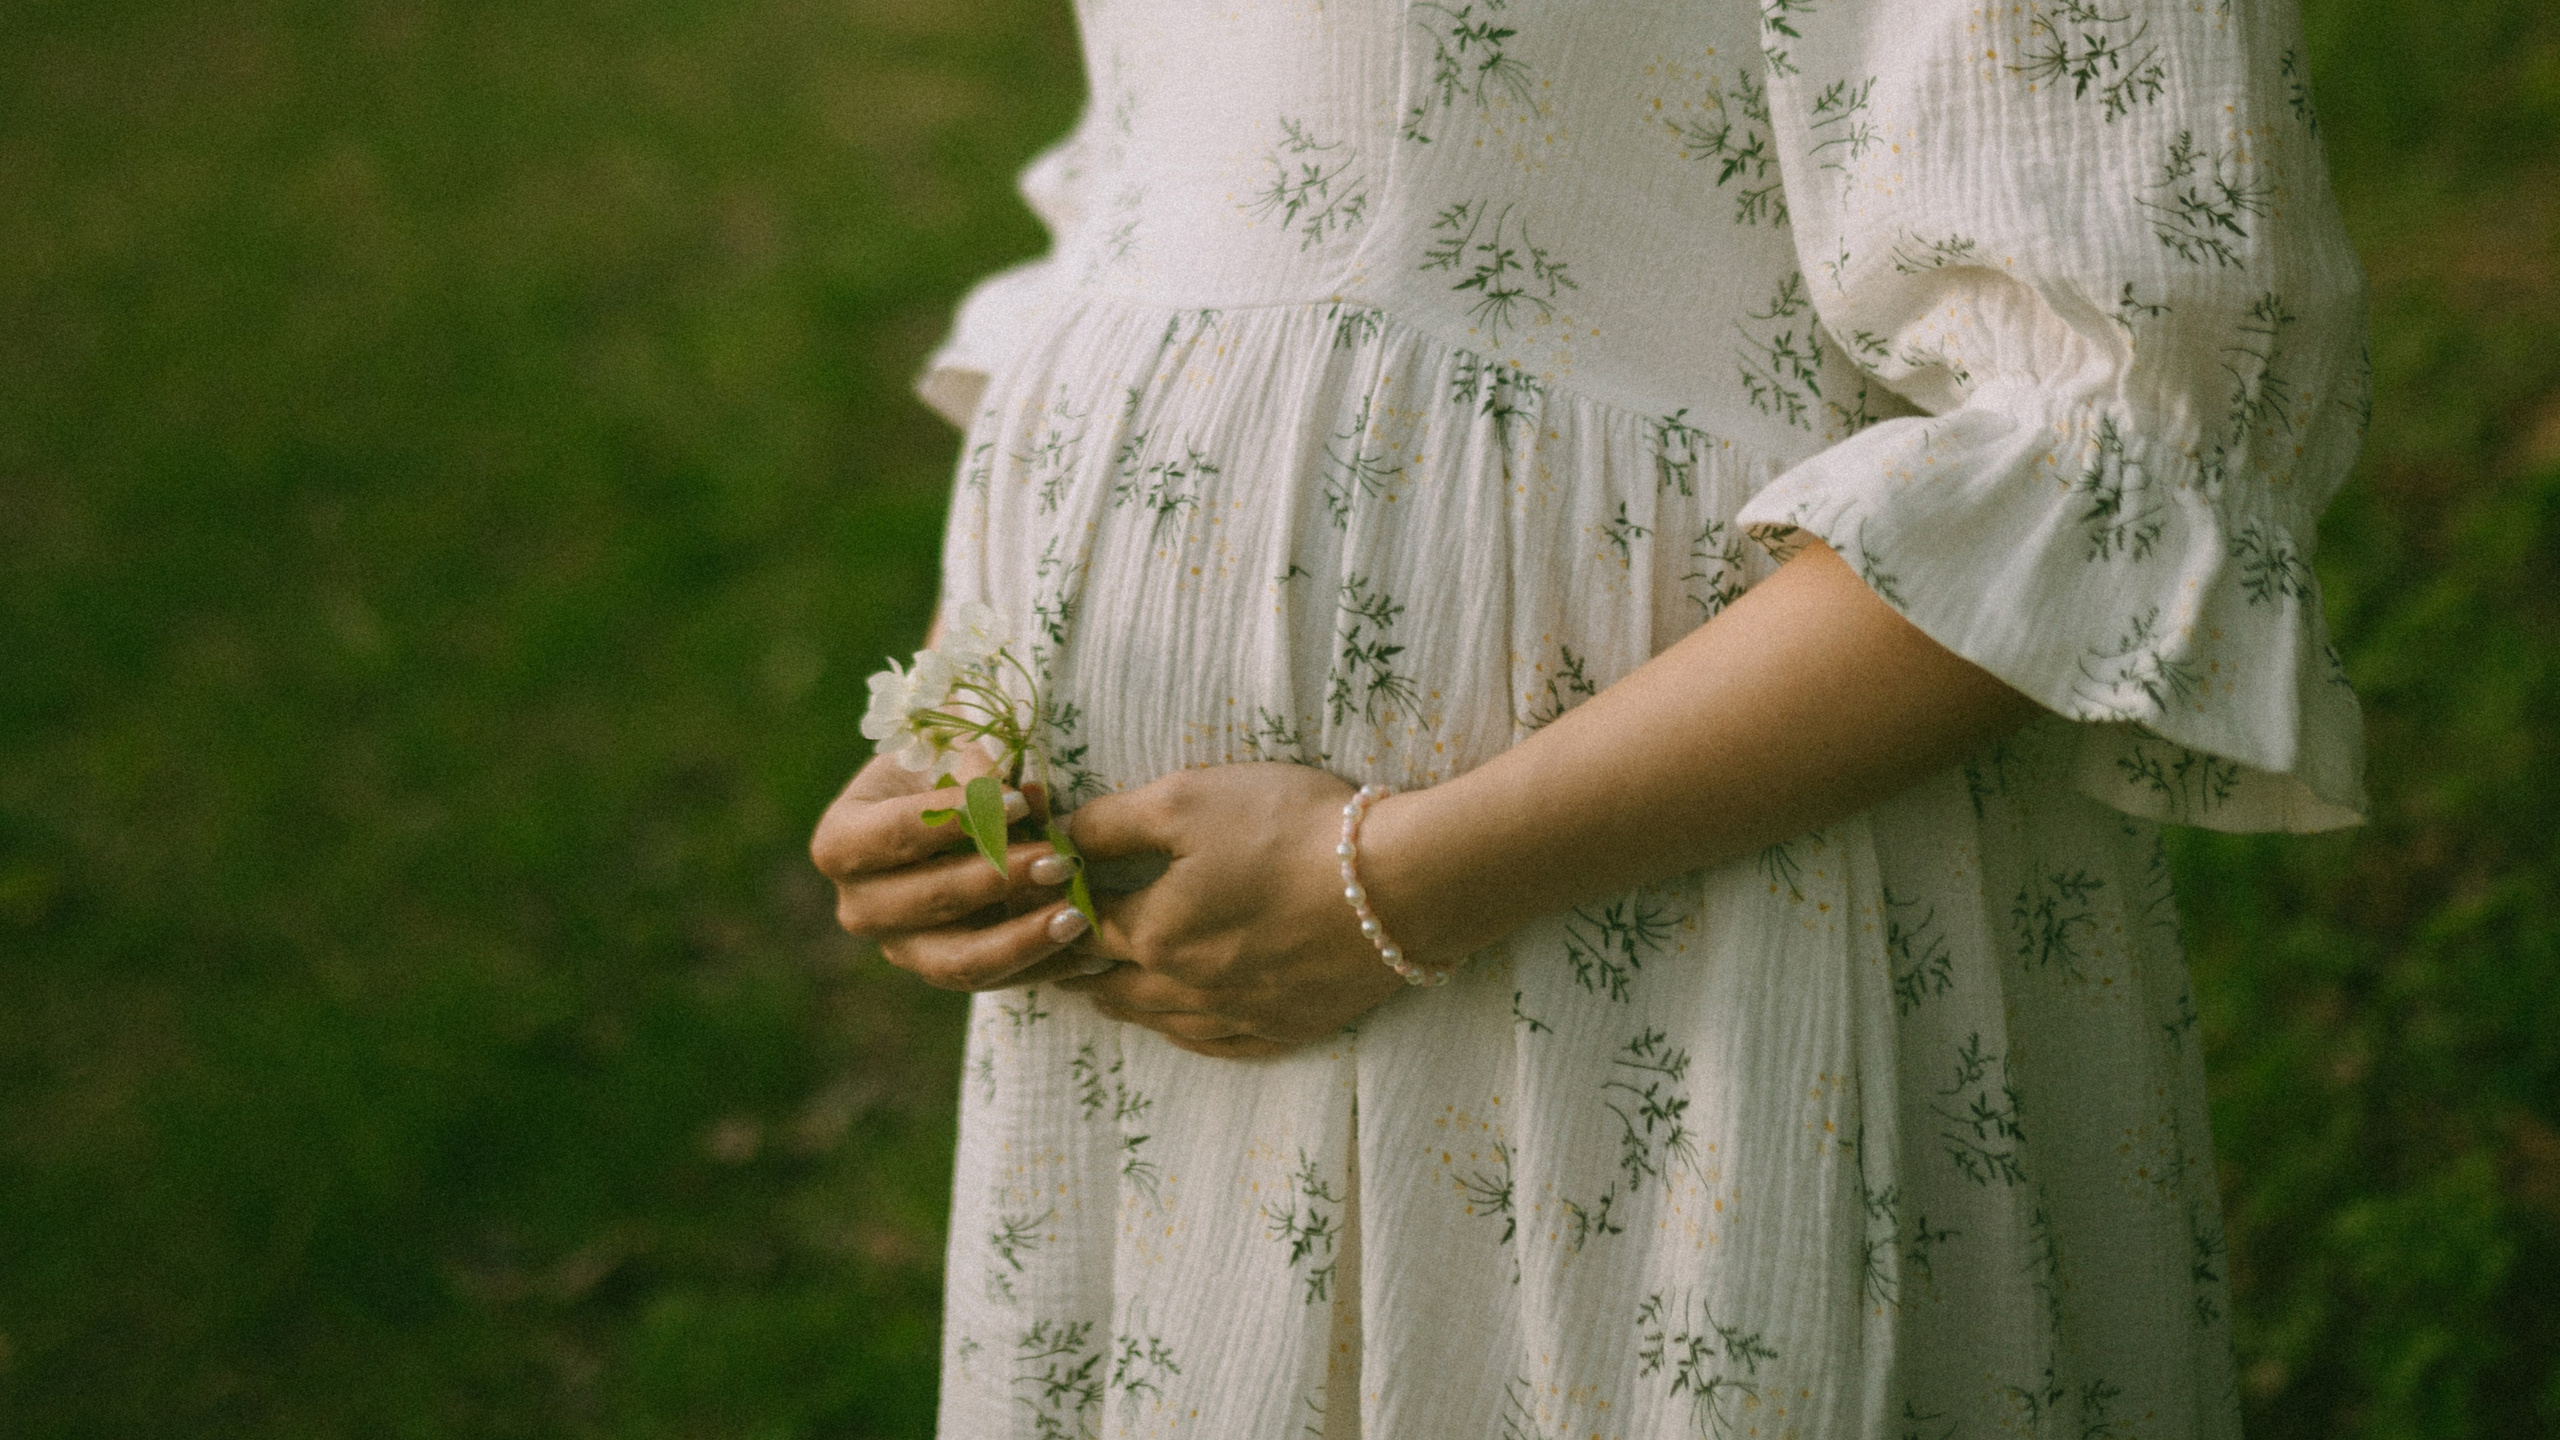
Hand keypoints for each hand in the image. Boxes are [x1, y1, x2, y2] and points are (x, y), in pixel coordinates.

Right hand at [810, 749, 1102, 990]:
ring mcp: (899, 948)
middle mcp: (859, 905)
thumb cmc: (947, 772)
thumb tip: (1010, 789)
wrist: (948, 817)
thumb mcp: (952, 753)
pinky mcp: (943, 973)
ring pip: (959, 961)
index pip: (898, 833)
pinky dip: (1044, 967)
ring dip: (1023, 938)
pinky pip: (996, 983)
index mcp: (842, 841)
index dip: (961, 819)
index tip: (1022, 802)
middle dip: (1000, 879)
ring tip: (1077, 916)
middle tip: (1060, 860)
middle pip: (930, 899)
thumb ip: (976, 766)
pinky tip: (1090, 953)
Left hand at [1057, 763, 1414, 1059]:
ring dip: (1127, 1005)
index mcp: (1153, 933)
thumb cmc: (1289, 829)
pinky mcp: (1288, 1027)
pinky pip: (1221, 1047)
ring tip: (1105, 994)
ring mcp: (1239, 1015)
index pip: (1084, 927)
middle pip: (1113, 986)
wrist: (1398, 884)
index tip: (1050, 903)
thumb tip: (1058, 841)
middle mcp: (1186, 987)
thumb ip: (1112, 821)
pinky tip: (1184, 1028)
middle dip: (1082, 969)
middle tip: (1061, 961)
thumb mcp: (1187, 800)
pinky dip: (1190, 1036)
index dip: (1062, 910)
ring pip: (1161, 1021)